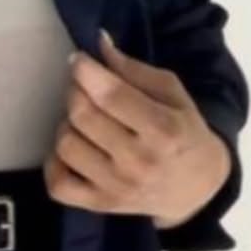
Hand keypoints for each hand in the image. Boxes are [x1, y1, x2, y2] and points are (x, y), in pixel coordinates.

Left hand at [43, 29, 231, 227]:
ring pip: (65, 144)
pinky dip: (55, 162)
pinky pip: (57, 183)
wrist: (194, 188)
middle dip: (76, 92)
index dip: (87, 72)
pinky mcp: (98, 205)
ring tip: (84, 121)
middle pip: (82, 116)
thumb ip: (133, 70)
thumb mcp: (172, 94)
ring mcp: (115, 187)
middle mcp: (138, 162)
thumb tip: (98, 44)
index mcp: (163, 130)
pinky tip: (73, 150)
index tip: (79, 60)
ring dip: (67, 124)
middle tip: (83, 87)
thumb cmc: (183, 133)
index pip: (111, 96)